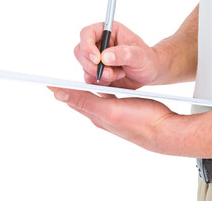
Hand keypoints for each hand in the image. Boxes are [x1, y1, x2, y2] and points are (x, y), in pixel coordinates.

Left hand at [48, 87, 189, 154]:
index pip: (71, 100)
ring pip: (93, 98)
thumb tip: (59, 95)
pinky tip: (103, 87)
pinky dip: (101, 90)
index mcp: (96, 115)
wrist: (164, 130)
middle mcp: (102, 115)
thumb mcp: (110, 110)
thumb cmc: (141, 121)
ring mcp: (113, 113)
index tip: (46, 81)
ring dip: (84, 89)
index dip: (59, 90)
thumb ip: (85, 102)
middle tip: (57, 81)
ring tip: (75, 82)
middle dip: (69, 89)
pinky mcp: (123, 109)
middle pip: (80, 99)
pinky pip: (107, 98)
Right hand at [75, 22, 158, 88]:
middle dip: (93, 66)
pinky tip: (115, 79)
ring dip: (99, 75)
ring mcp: (96, 58)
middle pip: (80, 52)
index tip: (97, 59)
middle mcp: (99, 43)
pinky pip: (89, 79)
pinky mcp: (97, 72)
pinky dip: (101, 82)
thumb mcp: (139, 55)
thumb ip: (124, 54)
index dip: (87, 46)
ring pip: (84, 67)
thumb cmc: (146, 59)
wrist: (149, 73)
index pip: (87, 33)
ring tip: (119, 75)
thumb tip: (104, 56)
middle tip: (109, 73)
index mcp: (108, 31)